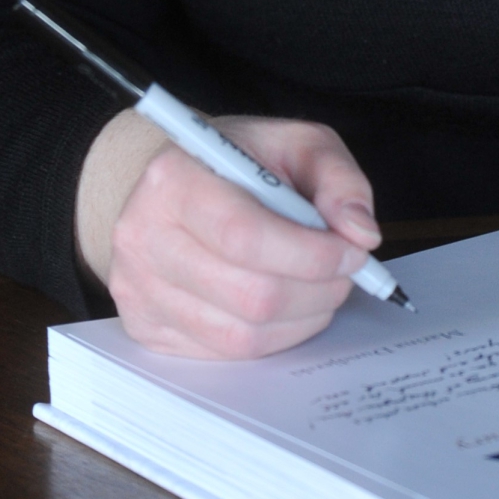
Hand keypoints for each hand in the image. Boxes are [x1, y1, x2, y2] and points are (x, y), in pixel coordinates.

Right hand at [81, 111, 382, 358]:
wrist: (173, 186)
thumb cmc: (238, 162)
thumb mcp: (296, 143)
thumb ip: (338, 179)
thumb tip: (360, 233)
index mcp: (174, 177)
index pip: (245, 235)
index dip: (311, 254)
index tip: (353, 253)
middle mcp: (143, 236)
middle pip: (248, 295)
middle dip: (317, 291)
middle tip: (346, 274)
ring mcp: (138, 289)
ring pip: (240, 336)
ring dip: (300, 320)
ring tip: (321, 290)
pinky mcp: (143, 327)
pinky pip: (222, 355)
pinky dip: (271, 339)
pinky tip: (287, 310)